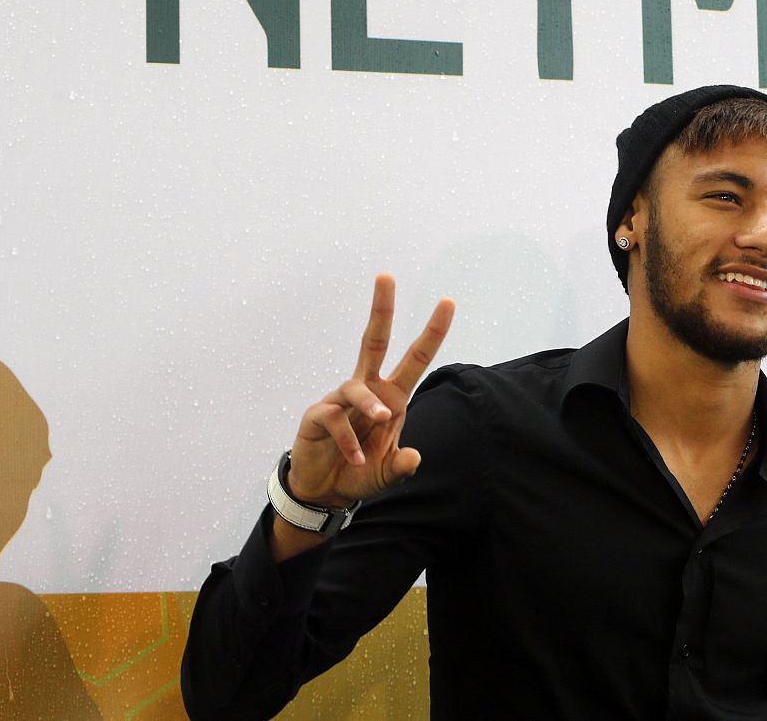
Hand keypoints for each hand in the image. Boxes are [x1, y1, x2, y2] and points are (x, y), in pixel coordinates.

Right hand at [287, 274, 454, 507]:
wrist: (324, 491)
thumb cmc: (360, 472)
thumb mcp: (389, 472)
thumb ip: (402, 466)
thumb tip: (414, 457)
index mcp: (391, 397)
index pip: (415, 358)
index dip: (432, 332)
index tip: (448, 302)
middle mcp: (367, 391)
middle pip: (374, 341)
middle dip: (382, 309)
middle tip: (386, 275)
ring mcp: (341, 400)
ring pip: (357, 387)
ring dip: (370, 405)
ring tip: (380, 423)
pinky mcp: (318, 415)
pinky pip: (336, 419)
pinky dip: (350, 442)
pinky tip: (356, 459)